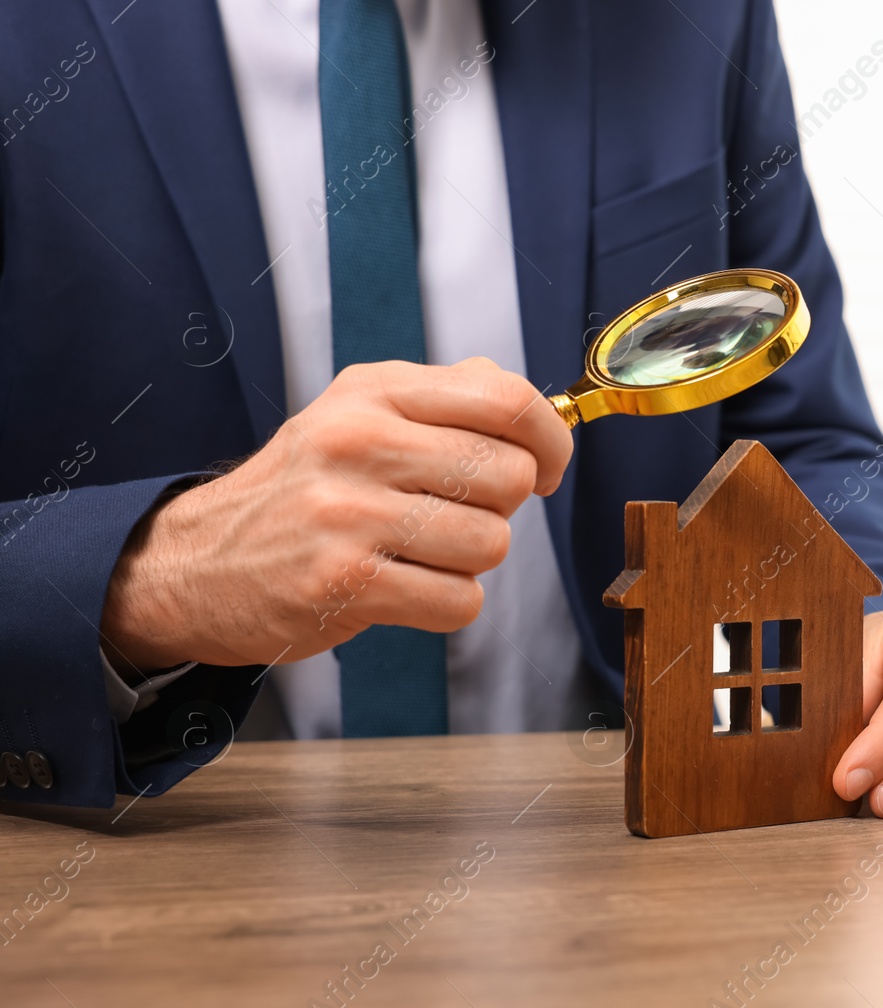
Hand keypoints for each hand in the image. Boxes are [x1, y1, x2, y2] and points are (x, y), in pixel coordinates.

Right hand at [101, 358, 571, 671]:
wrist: (195, 564)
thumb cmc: (302, 489)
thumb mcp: (359, 414)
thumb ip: (448, 401)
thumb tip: (537, 413)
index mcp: (374, 392)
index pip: (507, 400)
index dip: (550, 440)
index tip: (546, 467)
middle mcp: (359, 442)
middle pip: (509, 475)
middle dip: (502, 507)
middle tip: (458, 514)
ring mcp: (348, 513)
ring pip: (491, 543)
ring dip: (471, 560)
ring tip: (420, 552)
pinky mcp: (345, 582)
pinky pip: (460, 600)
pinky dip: (448, 604)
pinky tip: (404, 587)